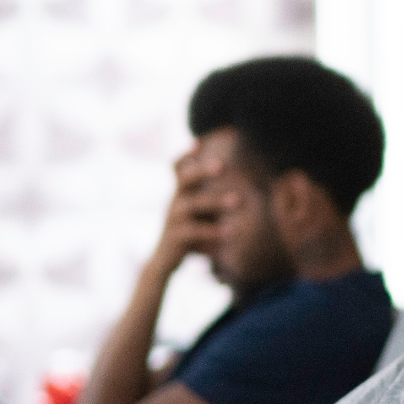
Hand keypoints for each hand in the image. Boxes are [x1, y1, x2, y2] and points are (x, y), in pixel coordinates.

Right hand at [146, 145, 237, 279]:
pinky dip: (215, 230)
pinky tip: (232, 231)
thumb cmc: (186, 232)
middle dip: (202, 170)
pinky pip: (196, 231)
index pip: (177, 168)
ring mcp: (174, 219)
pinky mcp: (177, 237)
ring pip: (194, 205)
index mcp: (180, 193)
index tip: (198, 143)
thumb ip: (209, 199)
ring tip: (239, 200)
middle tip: (222, 165)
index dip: (185, 155)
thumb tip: (236, 187)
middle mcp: (175, 201)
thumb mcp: (197, 213)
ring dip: (217, 201)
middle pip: (185, 180)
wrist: (163, 260)